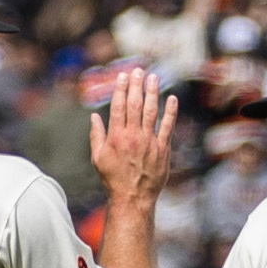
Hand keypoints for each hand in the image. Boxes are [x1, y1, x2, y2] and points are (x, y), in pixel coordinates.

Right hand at [91, 67, 178, 239]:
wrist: (133, 197)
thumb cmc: (113, 178)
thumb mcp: (98, 158)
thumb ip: (96, 135)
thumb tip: (94, 116)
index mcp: (116, 136)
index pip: (118, 106)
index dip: (120, 89)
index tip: (122, 76)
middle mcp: (132, 136)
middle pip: (135, 104)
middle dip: (136, 85)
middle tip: (138, 71)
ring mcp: (149, 142)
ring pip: (151, 111)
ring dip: (152, 93)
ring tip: (153, 78)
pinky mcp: (163, 149)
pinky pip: (167, 126)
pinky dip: (170, 112)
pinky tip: (172, 98)